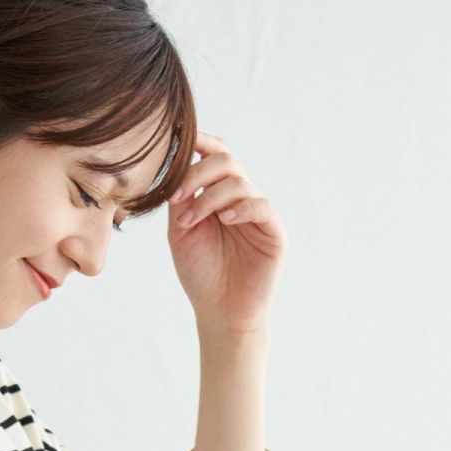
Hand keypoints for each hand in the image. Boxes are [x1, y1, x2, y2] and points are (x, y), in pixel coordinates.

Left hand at [166, 130, 286, 333]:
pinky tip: (225, 219)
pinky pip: (260, 205)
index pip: (214, 156)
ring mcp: (257, 213)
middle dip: (198, 174)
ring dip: (209, 197)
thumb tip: (177, 168)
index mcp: (217, 195)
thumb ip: (181, 201)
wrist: (220, 312)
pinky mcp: (273, 231)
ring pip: (239, 182)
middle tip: (177, 198)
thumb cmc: (201, 274)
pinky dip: (241, 207)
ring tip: (192, 222)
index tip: (178, 139)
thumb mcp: (181, 233)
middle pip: (225, 161)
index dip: (201, 142)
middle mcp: (239, 198)